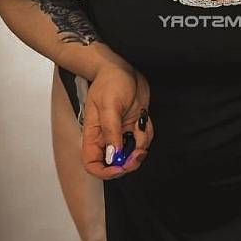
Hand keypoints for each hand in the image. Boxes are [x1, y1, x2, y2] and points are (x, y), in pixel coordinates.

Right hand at [80, 62, 153, 180]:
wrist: (122, 68)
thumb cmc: (110, 82)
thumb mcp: (109, 106)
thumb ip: (111, 131)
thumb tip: (113, 155)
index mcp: (93, 135)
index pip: (92, 164)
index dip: (105, 172)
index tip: (119, 167)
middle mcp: (106, 137)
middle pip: (115, 164)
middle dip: (128, 163)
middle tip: (138, 153)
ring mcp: (121, 132)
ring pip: (132, 154)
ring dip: (141, 147)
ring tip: (142, 128)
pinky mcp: (133, 126)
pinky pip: (143, 140)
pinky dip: (147, 134)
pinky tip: (144, 119)